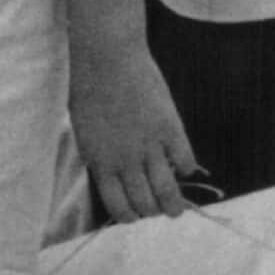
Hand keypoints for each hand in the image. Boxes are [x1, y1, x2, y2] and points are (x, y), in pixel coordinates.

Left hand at [67, 35, 196, 221]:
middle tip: (160, 210)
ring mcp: (150, 146)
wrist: (107, 58)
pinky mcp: (169, 128)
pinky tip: (185, 166)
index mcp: (101, 164)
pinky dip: (187, 167)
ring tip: (177, 210)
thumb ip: (102, 156)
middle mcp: (126, 162)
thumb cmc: (90, 89)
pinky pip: (185, 159)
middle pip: (145, 203)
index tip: (135, 215)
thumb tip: (115, 174)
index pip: (118, 206)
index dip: (129, 215)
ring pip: (167, 190)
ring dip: (173, 204)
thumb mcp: (87, 131)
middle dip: (152, 211)